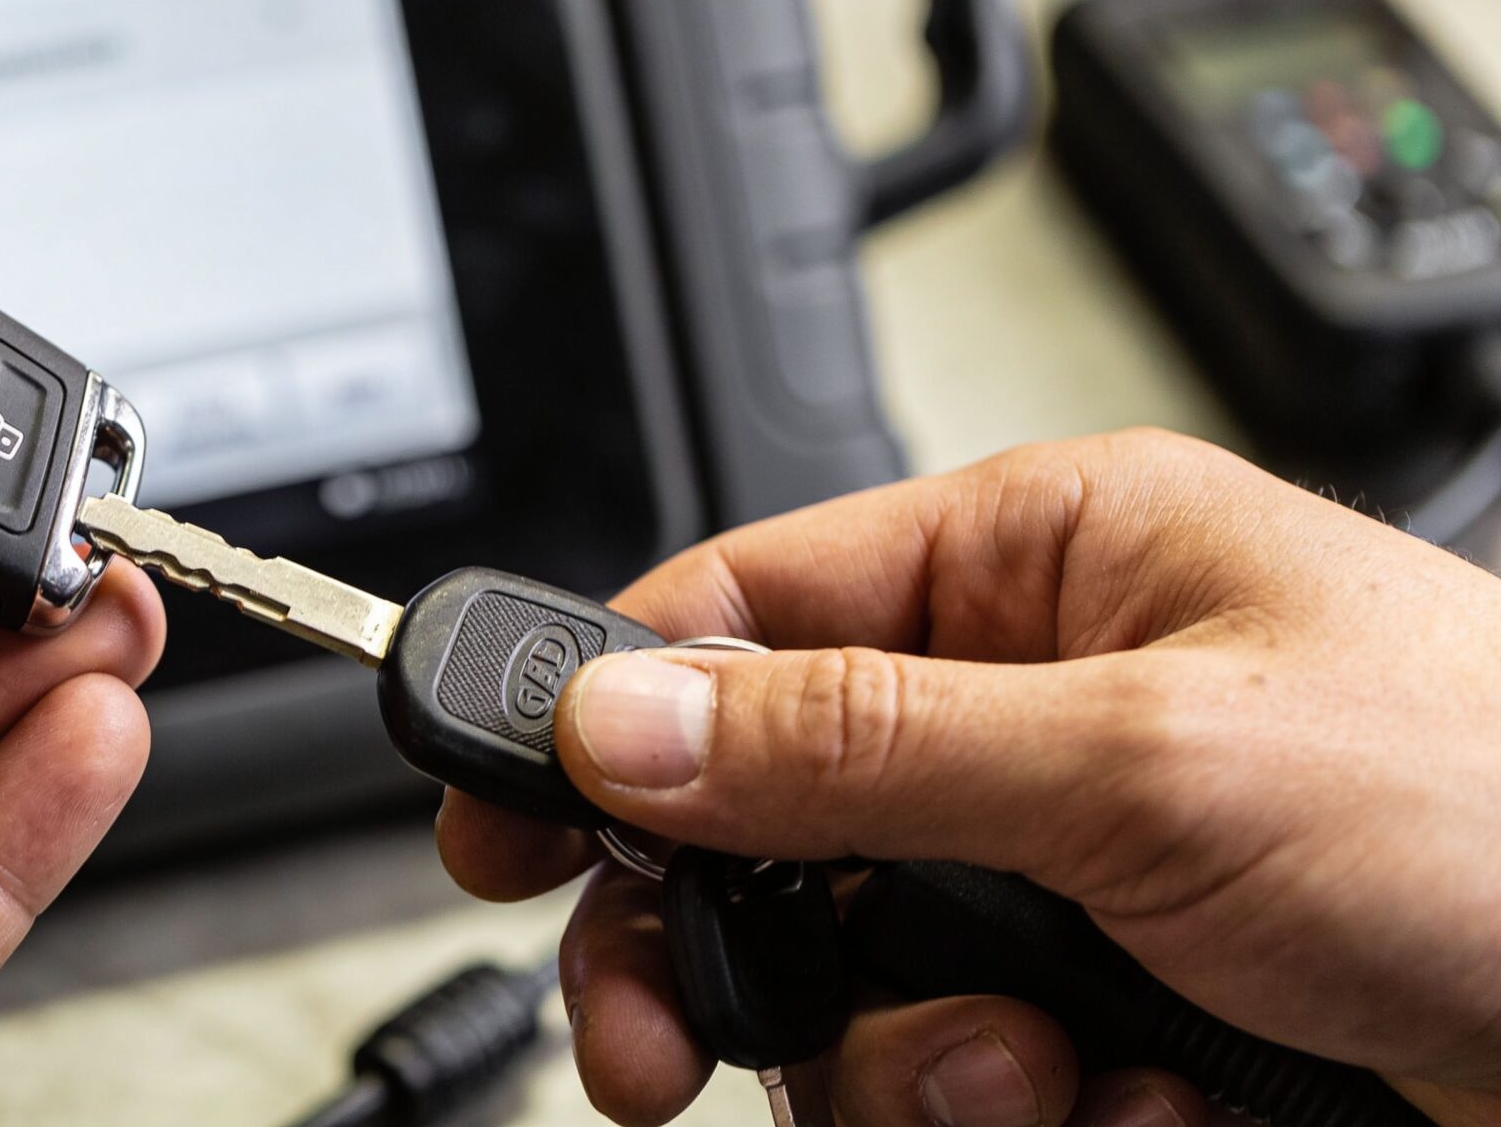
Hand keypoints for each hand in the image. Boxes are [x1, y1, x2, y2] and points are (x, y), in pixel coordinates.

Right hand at [439, 430, 1500, 1126]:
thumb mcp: (1146, 760)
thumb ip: (853, 739)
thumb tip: (622, 718)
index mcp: (1040, 569)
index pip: (739, 608)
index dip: (599, 714)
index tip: (496, 823)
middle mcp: (1037, 715)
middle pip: (759, 826)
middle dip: (717, 954)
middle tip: (655, 1046)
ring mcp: (1073, 880)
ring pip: (847, 987)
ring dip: (918, 1071)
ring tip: (1050, 1084)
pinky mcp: (1111, 1018)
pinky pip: (957, 1085)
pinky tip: (1134, 1115)